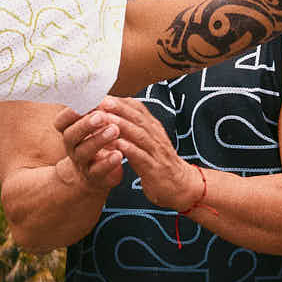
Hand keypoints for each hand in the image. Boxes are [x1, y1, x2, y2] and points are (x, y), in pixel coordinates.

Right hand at [52, 105, 124, 193]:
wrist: (93, 175)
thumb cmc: (94, 143)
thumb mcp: (91, 126)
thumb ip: (94, 110)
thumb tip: (101, 88)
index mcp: (70, 131)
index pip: (61, 121)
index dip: (70, 113)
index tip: (85, 103)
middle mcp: (72, 147)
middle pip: (71, 135)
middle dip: (85, 125)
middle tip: (101, 116)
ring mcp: (81, 162)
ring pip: (84, 152)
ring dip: (98, 140)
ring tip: (114, 130)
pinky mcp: (94, 176)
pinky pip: (98, 171)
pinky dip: (108, 163)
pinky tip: (119, 154)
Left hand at [93, 96, 199, 210]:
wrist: (180, 186)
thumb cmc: (157, 163)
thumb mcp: (146, 142)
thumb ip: (133, 129)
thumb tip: (114, 114)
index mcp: (152, 128)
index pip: (137, 109)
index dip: (120, 101)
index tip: (101, 94)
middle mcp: (155, 136)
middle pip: (137, 118)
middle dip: (119, 107)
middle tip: (101, 100)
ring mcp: (156, 152)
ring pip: (139, 134)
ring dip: (122, 125)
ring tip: (105, 118)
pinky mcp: (154, 168)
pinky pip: (142, 156)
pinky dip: (130, 149)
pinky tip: (118, 144)